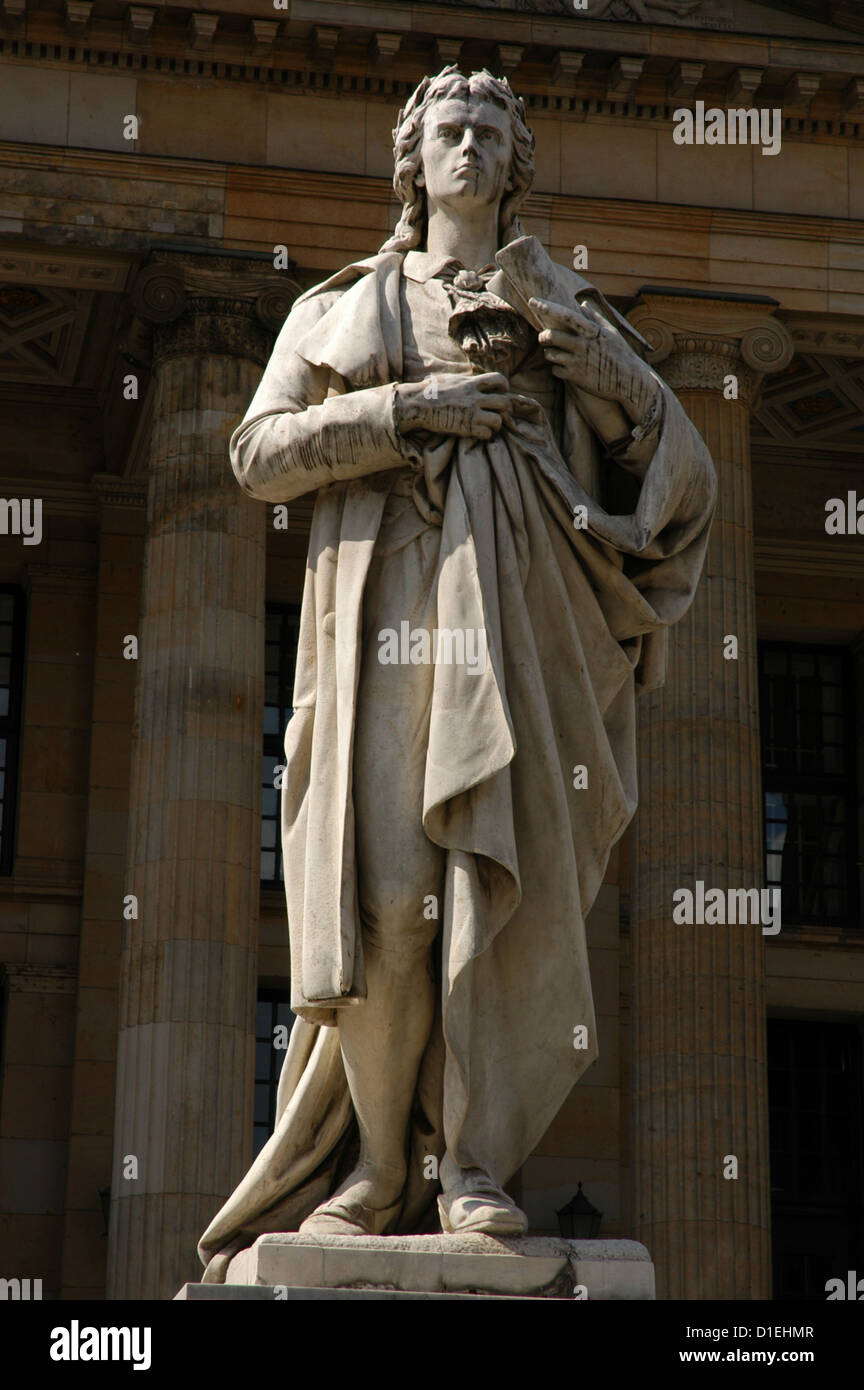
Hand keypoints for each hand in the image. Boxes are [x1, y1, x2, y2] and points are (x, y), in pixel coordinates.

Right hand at [394, 372, 513, 440]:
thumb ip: (464, 380)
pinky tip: (480, 433)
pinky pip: (487, 434)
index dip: (504, 386)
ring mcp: (471, 413)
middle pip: (504, 402)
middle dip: (505, 409)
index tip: (501, 392)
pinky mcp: (466, 428)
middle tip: (500, 413)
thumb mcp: (449, 379)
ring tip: (490, 426)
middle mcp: (474, 397)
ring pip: (498, 420)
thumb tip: (469, 377)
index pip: (499, 379)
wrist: (418, 404)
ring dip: (497, 425)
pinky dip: (486, 435)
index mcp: (471, 383)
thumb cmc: (429, 391)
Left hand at [531, 296, 652, 412]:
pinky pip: (555, 370)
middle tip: (544, 338)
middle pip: (551, 336)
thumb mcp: (611, 332)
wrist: (628, 380)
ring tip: (556, 353)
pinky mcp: (576, 378)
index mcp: (591, 330)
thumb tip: (582, 304)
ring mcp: (578, 362)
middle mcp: (583, 345)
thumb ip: (595, 317)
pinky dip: (557, 369)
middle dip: (543, 337)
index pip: (566, 315)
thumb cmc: (619, 353)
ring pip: (550, 354)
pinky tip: (565, 368)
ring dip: (549, 353)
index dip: (548, 308)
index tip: (533, 301)